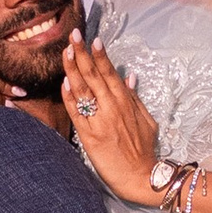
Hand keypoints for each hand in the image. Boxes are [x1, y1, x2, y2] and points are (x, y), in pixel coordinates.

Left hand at [61, 32, 162, 200]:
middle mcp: (112, 108)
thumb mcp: (146, 120)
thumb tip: (130, 77)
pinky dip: (70, 97)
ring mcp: (100, 121)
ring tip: (66, 52)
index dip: (100, 55)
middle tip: (73, 35)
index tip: (92, 39)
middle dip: (83, 54)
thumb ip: (135, 98)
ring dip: (73, 69)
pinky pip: (77, 113)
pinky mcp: (89, 137)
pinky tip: (64, 83)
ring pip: (83, 90)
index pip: (110, 73)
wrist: (140, 177)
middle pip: (94, 76)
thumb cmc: (144, 150)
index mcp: (126, 103)